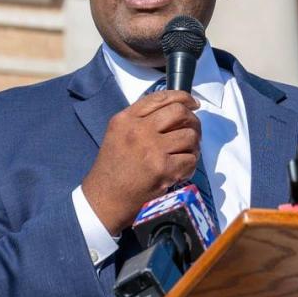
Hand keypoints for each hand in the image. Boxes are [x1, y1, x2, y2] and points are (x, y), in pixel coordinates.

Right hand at [82, 90, 200, 234]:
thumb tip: (176, 110)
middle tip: (192, 132)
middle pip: (180, 112)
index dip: (183, 97)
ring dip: (193, 146)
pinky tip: (180, 171)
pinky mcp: (163, 169)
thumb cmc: (113, 169)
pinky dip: (190, 165)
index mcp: (126, 119)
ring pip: (189, 136)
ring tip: (185, 154)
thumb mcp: (118, 134)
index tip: (193, 104)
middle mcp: (138, 130)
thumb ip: (141, 119)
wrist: (104, 199)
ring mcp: (152, 149)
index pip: (161, 97)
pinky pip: (191, 159)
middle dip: (193, 121)